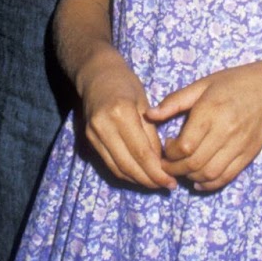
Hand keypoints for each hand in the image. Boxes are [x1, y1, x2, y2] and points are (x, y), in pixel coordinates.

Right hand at [77, 51, 172, 190]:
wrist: (96, 74)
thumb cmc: (125, 84)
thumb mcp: (144, 104)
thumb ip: (151, 134)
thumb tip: (160, 163)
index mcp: (122, 113)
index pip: (142, 152)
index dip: (157, 172)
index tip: (172, 181)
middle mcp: (105, 126)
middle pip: (129, 165)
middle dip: (149, 180)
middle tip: (167, 186)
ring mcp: (94, 134)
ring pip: (118, 168)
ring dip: (138, 181)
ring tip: (156, 184)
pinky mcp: (89, 139)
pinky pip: (110, 164)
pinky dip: (126, 174)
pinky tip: (139, 175)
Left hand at [147, 60, 261, 191]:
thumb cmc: (232, 83)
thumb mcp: (202, 85)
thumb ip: (174, 101)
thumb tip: (149, 115)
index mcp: (210, 111)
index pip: (184, 145)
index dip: (169, 153)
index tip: (164, 148)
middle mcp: (224, 131)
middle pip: (194, 163)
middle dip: (175, 169)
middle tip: (166, 165)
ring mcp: (238, 146)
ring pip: (209, 173)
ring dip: (190, 178)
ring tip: (181, 171)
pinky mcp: (248, 156)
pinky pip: (226, 177)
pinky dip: (209, 184)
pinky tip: (198, 180)